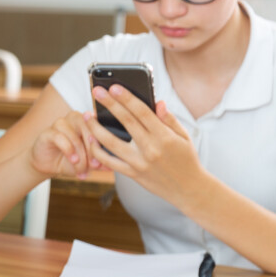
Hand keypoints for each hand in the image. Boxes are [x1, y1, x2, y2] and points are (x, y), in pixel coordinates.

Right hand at [28, 110, 101, 178]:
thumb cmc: (71, 160)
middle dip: (93, 149)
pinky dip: (68, 150)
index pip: (99, 125)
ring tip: (81, 168)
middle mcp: (75, 118)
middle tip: (95, 165)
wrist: (49, 166)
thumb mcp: (89, 163)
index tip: (105, 159)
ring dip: (80, 153)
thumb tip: (113, 166)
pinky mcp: (48, 132)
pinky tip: (73, 160)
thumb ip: (101, 162)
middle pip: (88, 127)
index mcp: (88, 122)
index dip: (103, 142)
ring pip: (74, 135)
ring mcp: (60, 124)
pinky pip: (60, 137)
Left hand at [86, 85, 201, 203]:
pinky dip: (97, 150)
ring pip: (111, 142)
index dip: (127, 98)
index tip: (114, 87)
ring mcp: (139, 162)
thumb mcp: (184, 137)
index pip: (142, 112)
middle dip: (110, 104)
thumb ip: (169, 119)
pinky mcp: (132, 174)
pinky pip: (109, 162)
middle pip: (126, 122)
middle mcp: (151, 148)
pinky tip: (90, 138)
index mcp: (164, 136)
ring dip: (96, 127)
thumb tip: (157, 102)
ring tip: (87, 115)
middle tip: (96, 91)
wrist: (189, 189)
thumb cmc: (186, 159)